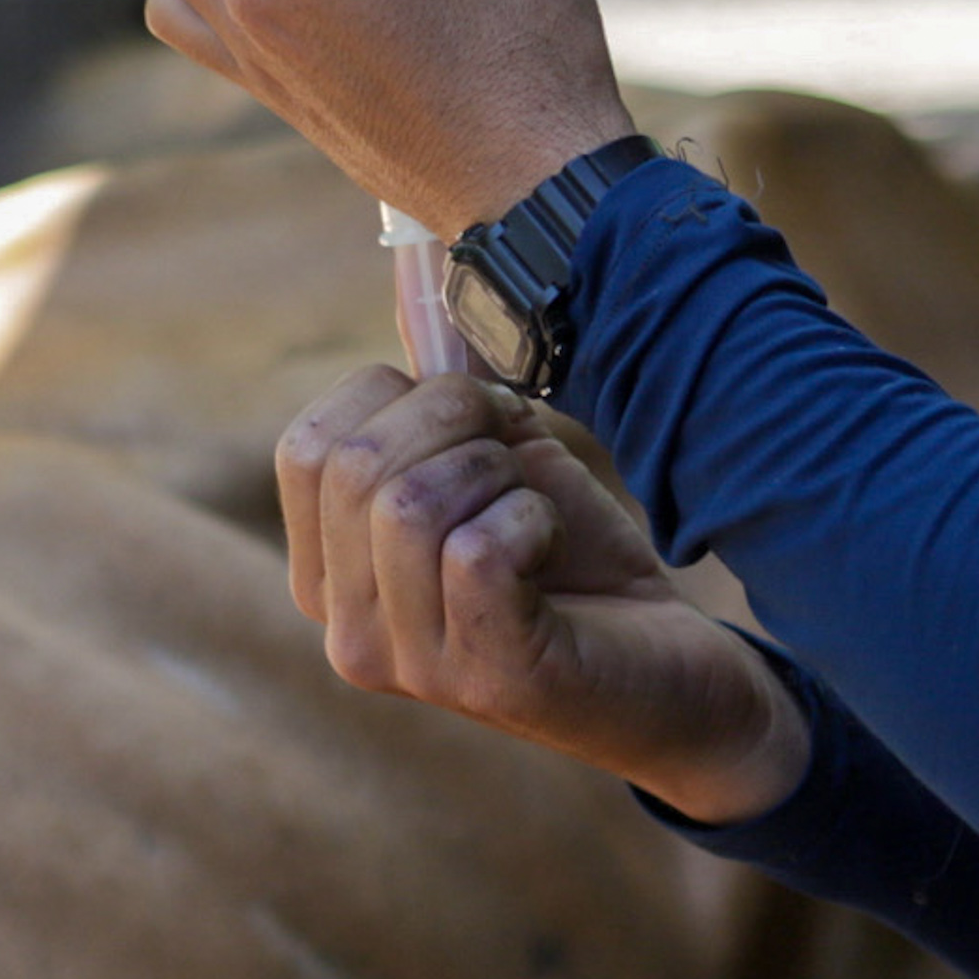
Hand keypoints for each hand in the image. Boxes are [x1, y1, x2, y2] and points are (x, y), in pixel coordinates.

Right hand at [277, 365, 809, 825]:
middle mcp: (349, 634)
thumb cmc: (573, 561)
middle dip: (453, 417)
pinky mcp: (489, 679)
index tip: (472, 419)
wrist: (673, 673)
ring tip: (534, 502)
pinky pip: (477, 551)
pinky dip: (532, 518)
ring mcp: (413, 667)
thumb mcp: (490, 466)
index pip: (306, 448)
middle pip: (355, 466)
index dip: (395, 397)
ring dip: (496, 471)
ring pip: (408, 504)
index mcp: (330, 579)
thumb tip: (427, 298)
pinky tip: (553, 545)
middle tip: (517, 448)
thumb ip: (435, 409)